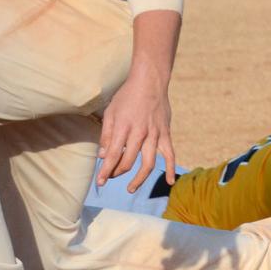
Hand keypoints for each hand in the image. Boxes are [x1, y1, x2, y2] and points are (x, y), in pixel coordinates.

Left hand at [96, 71, 175, 192]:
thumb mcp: (110, 112)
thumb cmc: (127, 96)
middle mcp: (139, 133)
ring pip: (148, 163)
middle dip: (117, 173)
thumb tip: (102, 155)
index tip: (99, 182)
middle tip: (111, 177)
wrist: (149, 81)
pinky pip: (170, 155)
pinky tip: (170, 182)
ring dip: (139, 179)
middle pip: (128, 162)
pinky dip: (171, 168)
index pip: (112, 155)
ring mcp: (154, 135)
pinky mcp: (165, 134)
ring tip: (130, 188)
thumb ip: (106, 135)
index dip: (105, 171)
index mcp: (123, 128)